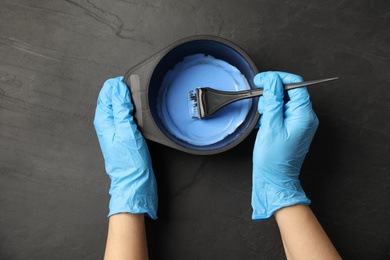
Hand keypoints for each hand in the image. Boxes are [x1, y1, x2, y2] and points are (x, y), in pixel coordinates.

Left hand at [94, 77, 157, 218]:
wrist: (135, 182)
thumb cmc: (130, 162)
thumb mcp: (127, 131)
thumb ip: (121, 108)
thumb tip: (118, 88)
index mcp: (103, 120)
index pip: (107, 91)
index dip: (119, 85)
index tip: (132, 86)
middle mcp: (107, 122)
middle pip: (113, 96)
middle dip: (124, 90)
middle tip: (138, 93)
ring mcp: (116, 128)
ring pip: (121, 105)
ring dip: (130, 100)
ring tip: (141, 102)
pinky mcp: (125, 133)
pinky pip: (127, 115)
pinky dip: (134, 110)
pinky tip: (142, 113)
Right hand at [251, 71, 318, 219]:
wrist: (274, 178)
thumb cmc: (274, 158)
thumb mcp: (271, 125)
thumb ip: (273, 100)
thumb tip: (272, 80)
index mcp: (304, 115)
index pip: (296, 84)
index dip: (278, 78)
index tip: (262, 79)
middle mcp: (305, 117)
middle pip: (290, 92)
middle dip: (272, 94)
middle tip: (261, 104)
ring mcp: (299, 123)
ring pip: (284, 101)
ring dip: (270, 105)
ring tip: (263, 119)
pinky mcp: (292, 128)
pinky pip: (282, 112)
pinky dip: (271, 114)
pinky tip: (265, 124)